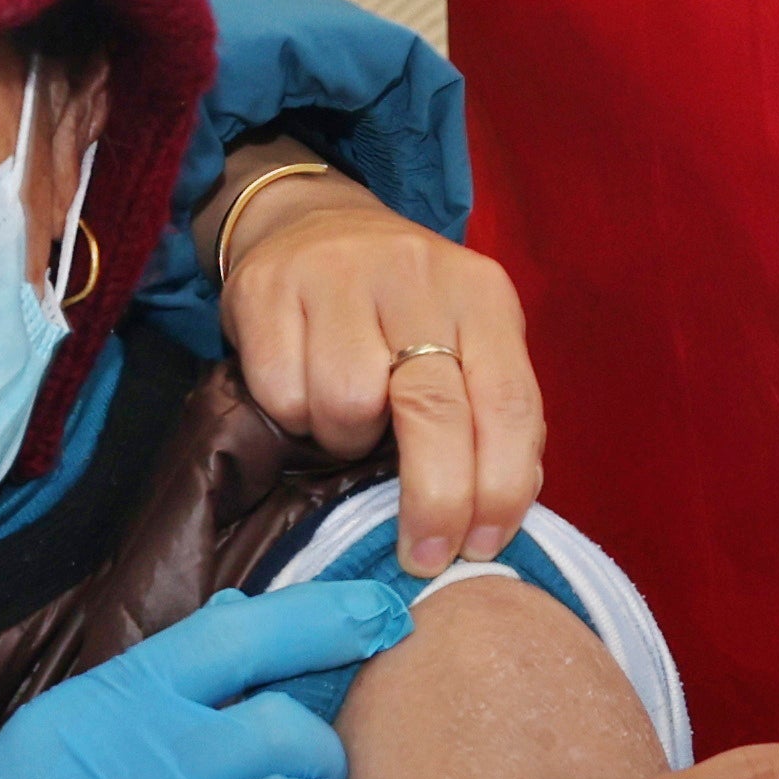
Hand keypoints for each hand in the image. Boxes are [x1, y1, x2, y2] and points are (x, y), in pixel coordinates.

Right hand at [213, 153, 542, 574]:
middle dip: (434, 499)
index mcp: (482, 296)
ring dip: (344, 441)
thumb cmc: (405, 312)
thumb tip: (494, 516)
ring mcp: (340, 276)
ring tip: (348, 423)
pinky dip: (292, 415)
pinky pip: (283, 392)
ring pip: (346, 406)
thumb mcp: (467, 341)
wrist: (313, 224)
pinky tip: (303, 394)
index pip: (509, 402)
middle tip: (422, 554)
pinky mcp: (269, 288)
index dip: (502, 487)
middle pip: (432, 409)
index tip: (484, 547)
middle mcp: (417, 277)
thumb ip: (488, 414)